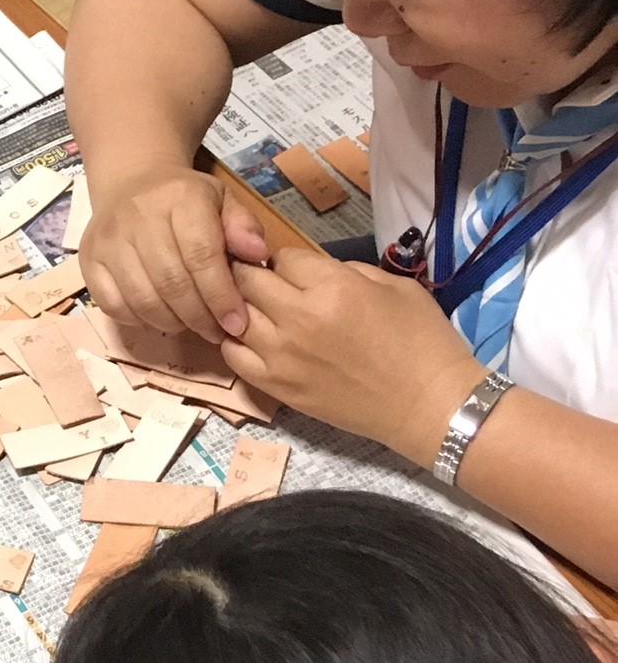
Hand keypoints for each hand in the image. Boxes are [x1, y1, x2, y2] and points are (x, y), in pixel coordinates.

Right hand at [80, 164, 270, 342]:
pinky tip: (159, 317)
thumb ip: (243, 226)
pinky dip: (139, 320)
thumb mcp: (222, 200)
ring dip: (171, 323)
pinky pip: (113, 305)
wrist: (131, 181)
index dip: (221, 296)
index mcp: (180, 199)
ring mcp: (108, 240)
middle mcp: (138, 217)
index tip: (236, 323)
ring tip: (190, 326)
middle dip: (199, 317)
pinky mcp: (89, 260)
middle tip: (216, 332)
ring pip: (142, 298)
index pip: (201, 256)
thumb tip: (258, 256)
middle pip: (171, 282)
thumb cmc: (185, 198)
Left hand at [220, 246, 483, 462]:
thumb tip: (310, 269)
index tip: (294, 270)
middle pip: (247, 281)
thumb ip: (344, 270)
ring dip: (239, 307)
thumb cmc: (423, 341)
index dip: (286, 259)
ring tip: (255, 310)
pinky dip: (235, 341)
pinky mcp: (275, 386)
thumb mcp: (394, 286)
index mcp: (332, 288)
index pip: (282, 257)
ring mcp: (281, 355)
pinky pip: (233, 355)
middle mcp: (297, 318)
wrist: (429, 404)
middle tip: (265, 284)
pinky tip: (252, 339)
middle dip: (253, 275)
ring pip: (232, 315)